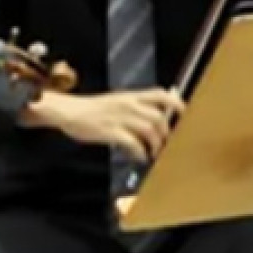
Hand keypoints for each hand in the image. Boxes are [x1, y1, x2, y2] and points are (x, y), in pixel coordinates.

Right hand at [25, 88, 183, 161]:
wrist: (67, 111)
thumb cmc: (89, 109)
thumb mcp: (114, 101)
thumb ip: (134, 107)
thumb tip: (152, 116)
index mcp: (130, 97)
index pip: (161, 95)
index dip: (177, 103)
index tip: (184, 114)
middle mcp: (129, 105)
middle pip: (159, 118)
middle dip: (165, 133)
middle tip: (165, 144)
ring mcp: (121, 118)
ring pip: (149, 131)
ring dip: (155, 145)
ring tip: (152, 153)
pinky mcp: (111, 131)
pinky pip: (133, 143)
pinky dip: (140, 152)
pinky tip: (139, 157)